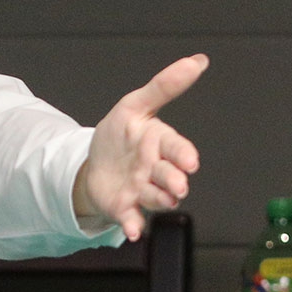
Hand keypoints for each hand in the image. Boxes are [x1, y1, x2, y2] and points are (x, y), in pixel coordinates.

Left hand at [72, 54, 207, 241]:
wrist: (94, 163)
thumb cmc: (120, 136)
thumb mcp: (134, 105)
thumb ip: (164, 86)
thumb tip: (197, 60)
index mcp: (159, 143)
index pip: (177, 148)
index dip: (183, 154)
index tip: (190, 161)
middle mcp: (155, 169)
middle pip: (169, 176)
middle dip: (175, 181)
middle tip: (178, 186)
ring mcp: (141, 190)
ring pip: (156, 197)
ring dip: (159, 200)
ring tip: (161, 199)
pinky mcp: (125, 207)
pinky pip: (132, 218)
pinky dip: (134, 225)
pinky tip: (132, 231)